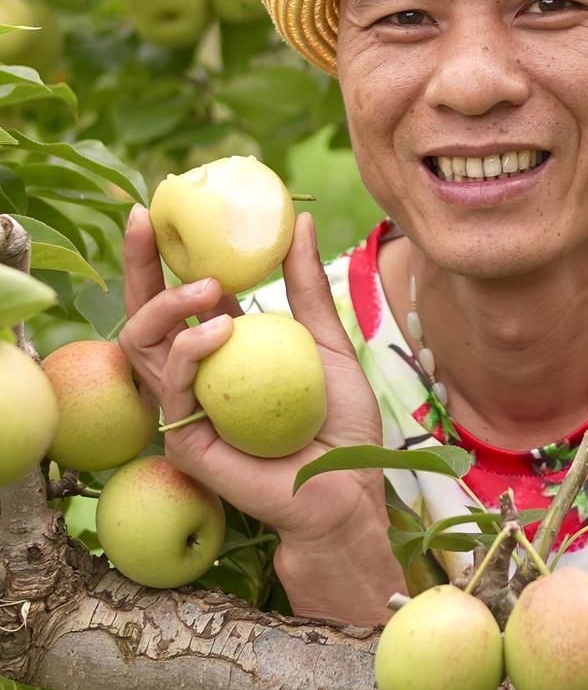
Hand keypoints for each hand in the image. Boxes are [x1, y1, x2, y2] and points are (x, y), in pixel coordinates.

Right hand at [119, 207, 386, 545]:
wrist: (349, 482)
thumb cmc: (339, 418)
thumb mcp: (325, 340)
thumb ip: (306, 287)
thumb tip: (302, 222)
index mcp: (223, 349)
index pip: (182, 299)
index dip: (162, 256)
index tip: (158, 207)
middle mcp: (197, 375)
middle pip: (145, 316)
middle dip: (136, 266)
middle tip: (146, 223)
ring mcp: (186, 408)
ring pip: (141, 347)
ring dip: (165, 306)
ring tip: (208, 285)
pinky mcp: (186, 441)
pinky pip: (170, 389)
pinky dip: (189, 351)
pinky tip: (219, 328)